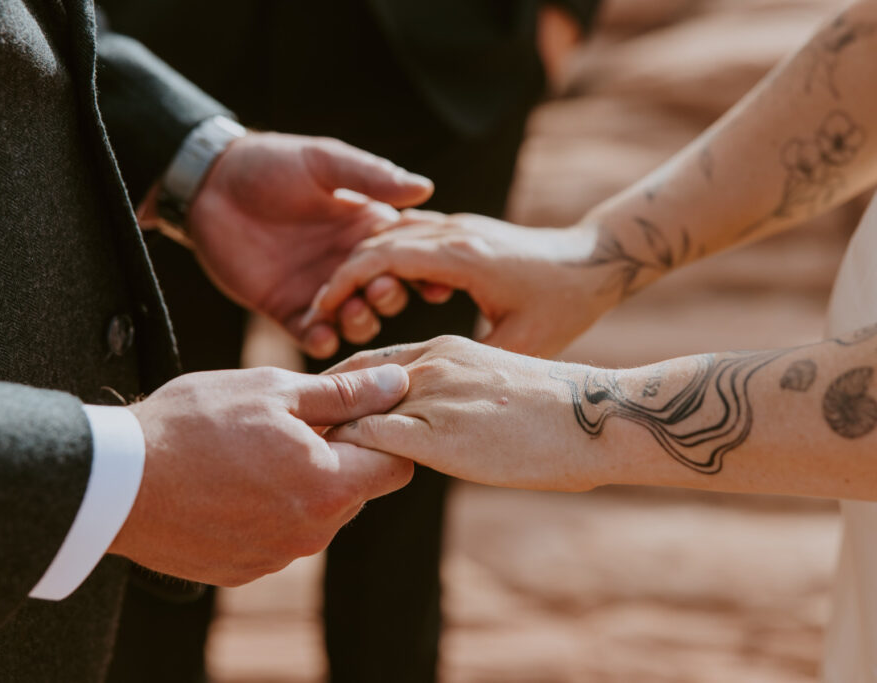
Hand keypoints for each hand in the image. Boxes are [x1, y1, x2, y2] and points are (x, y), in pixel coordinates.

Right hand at [110, 363, 412, 586]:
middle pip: (355, 490)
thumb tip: (397, 384)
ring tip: (250, 453)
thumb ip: (344, 394)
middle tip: (289, 426)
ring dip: (300, 484)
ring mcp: (275, 556)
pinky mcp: (242, 570)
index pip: (396, 466)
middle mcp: (311, 533)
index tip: (346, 413)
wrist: (114, 481)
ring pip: (314, 514)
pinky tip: (228, 484)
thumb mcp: (273, 391)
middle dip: (337, 457)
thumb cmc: (193, 425)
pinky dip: (266, 511)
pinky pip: (276, 536)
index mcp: (329, 486)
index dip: (379, 433)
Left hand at [186, 132, 432, 358]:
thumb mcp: (324, 162)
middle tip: (379, 290)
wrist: (210, 184)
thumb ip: (371, 177)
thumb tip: (425, 188)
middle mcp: (349, 263)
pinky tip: (321, 334)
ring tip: (350, 310)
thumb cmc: (270, 163)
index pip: (406, 257)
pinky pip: (312, 335)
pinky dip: (322, 341)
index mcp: (367, 229)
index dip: (423, 271)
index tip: (432, 282)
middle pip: (387, 295)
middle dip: (389, 298)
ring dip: (360, 322)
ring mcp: (319, 290)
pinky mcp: (286, 310)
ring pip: (356, 321)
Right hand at [309, 212, 612, 357]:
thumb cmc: (565, 304)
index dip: (345, 284)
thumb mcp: (522, 342)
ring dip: (364, 263)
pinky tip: (383, 289)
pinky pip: (412, 235)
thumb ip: (470, 363)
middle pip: (377, 242)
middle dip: (343, 275)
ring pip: (392, 233)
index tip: (321, 311)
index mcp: (463, 257)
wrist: (596, 262)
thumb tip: (422, 395)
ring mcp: (459, 226)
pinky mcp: (464, 230)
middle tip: (321, 311)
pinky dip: (388, 257)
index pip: (382, 258)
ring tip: (346, 302)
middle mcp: (456, 232)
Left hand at [324, 336, 601, 491]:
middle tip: (292, 441)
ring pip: (352, 412)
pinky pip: (368, 441)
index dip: (338, 390)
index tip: (320, 416)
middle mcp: (429, 364)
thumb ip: (454, 400)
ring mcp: (431, 396)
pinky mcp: (436, 434)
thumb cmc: (557, 412)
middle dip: (319, 411)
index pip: (368, 365)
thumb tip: (430, 433)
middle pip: (347, 383)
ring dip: (326, 437)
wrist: (596, 418)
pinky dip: (345, 457)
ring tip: (300, 465)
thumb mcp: (495, 389)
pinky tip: (336, 480)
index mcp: (444, 349)